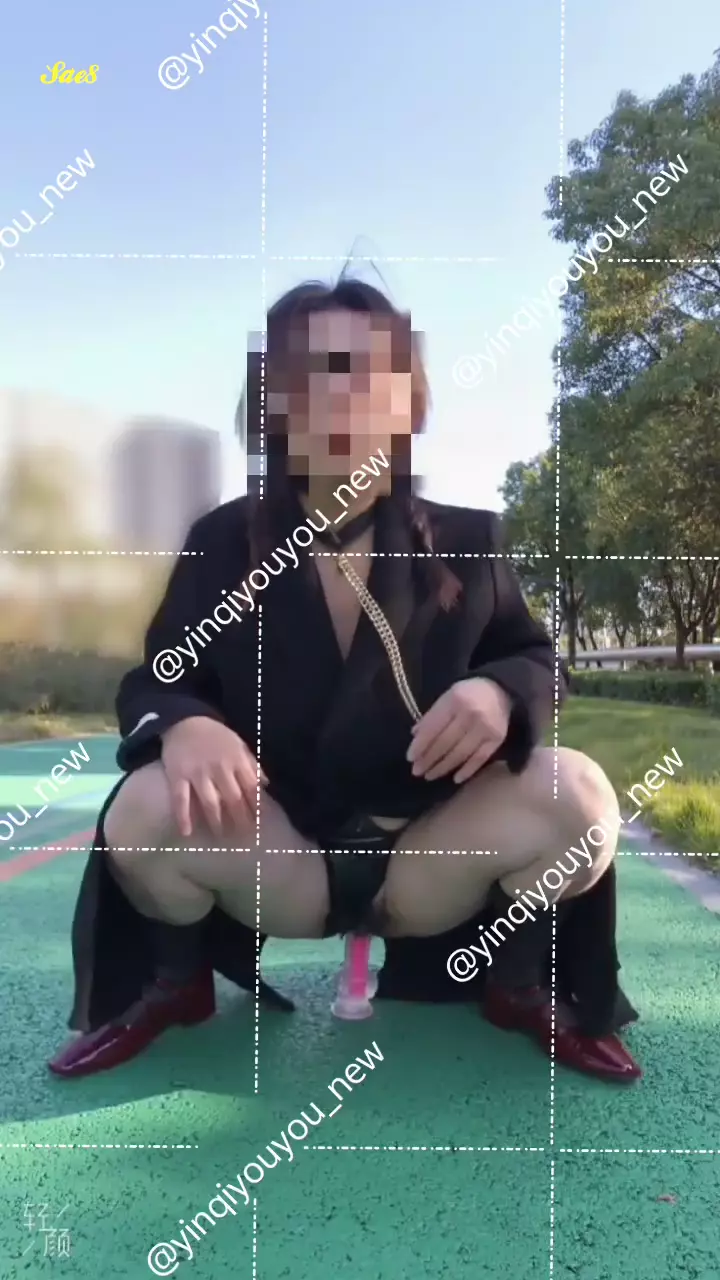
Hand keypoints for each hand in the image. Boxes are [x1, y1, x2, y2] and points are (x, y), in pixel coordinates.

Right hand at [161, 716, 266, 836]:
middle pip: (233, 799)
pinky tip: (186, 832)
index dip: (256, 806)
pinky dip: (183, 816)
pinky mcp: (178, 776)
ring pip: (210, 802)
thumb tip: (266, 784)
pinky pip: (181, 799)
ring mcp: (197, 773)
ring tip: (221, 837)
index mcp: (236, 760)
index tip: (260, 822)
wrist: (184, 720)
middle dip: (240, 819)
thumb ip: (252, 764)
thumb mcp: (238, 744)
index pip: (251, 787)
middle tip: (243, 836)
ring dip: (217, 822)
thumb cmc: (215, 735)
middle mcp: (219, 768)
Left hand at [406, 678, 511, 783]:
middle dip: (428, 759)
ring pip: (460, 753)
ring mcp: (486, 727)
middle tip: (417, 771)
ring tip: (430, 776)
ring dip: (443, 767)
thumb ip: (432, 716)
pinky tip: (455, 779)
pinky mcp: (498, 739)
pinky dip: (467, 770)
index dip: (420, 744)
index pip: (433, 727)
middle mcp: (471, 714)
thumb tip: (415, 736)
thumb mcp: (447, 697)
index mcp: (454, 700)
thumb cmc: (468, 694)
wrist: (501, 690)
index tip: (410, 758)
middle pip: (445, 742)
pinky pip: (480, 758)